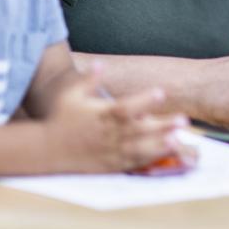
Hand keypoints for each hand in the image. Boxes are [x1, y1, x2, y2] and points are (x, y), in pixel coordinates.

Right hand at [43, 66, 188, 172]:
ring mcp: (109, 151)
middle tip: (184, 120)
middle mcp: (107, 134)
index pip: (126, 107)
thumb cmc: (60, 118)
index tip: (162, 92)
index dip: (144, 100)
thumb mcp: (70, 95)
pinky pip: (131, 163)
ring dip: (160, 145)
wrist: (44, 149)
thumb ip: (88, 80)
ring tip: (179, 140)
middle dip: (162, 126)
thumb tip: (101, 63)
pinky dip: (149, 161)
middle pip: (138, 130)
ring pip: (138, 149)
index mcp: (101, 115)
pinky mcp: (109, 164)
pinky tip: (165, 157)